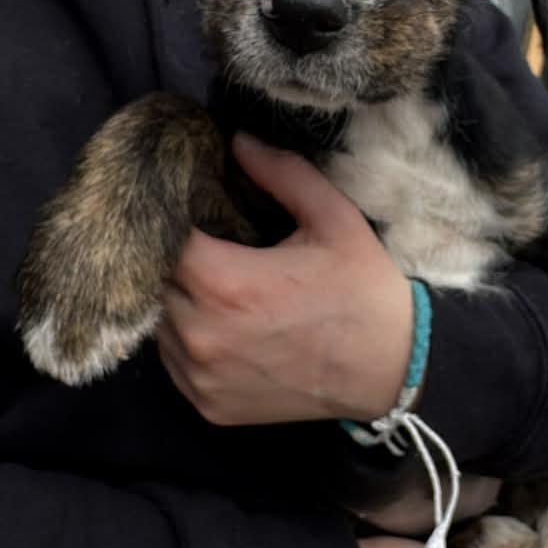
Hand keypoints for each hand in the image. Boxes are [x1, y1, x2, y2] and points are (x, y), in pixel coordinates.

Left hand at [157, 133, 412, 424]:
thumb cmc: (362, 288)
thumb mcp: (333, 218)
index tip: (194, 207)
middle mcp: (202, 334)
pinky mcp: (209, 406)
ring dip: (177, 299)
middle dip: (175, 258)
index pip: (163, 239)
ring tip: (216, 283)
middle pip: (155, 281)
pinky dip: (187, 339)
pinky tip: (222, 323)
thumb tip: (237, 141)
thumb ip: (282, 174)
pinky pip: (174, 362)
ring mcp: (202, 376)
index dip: (174, 218)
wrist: (391, 368)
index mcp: (227, 283)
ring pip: (159, 323)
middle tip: (208, 242)